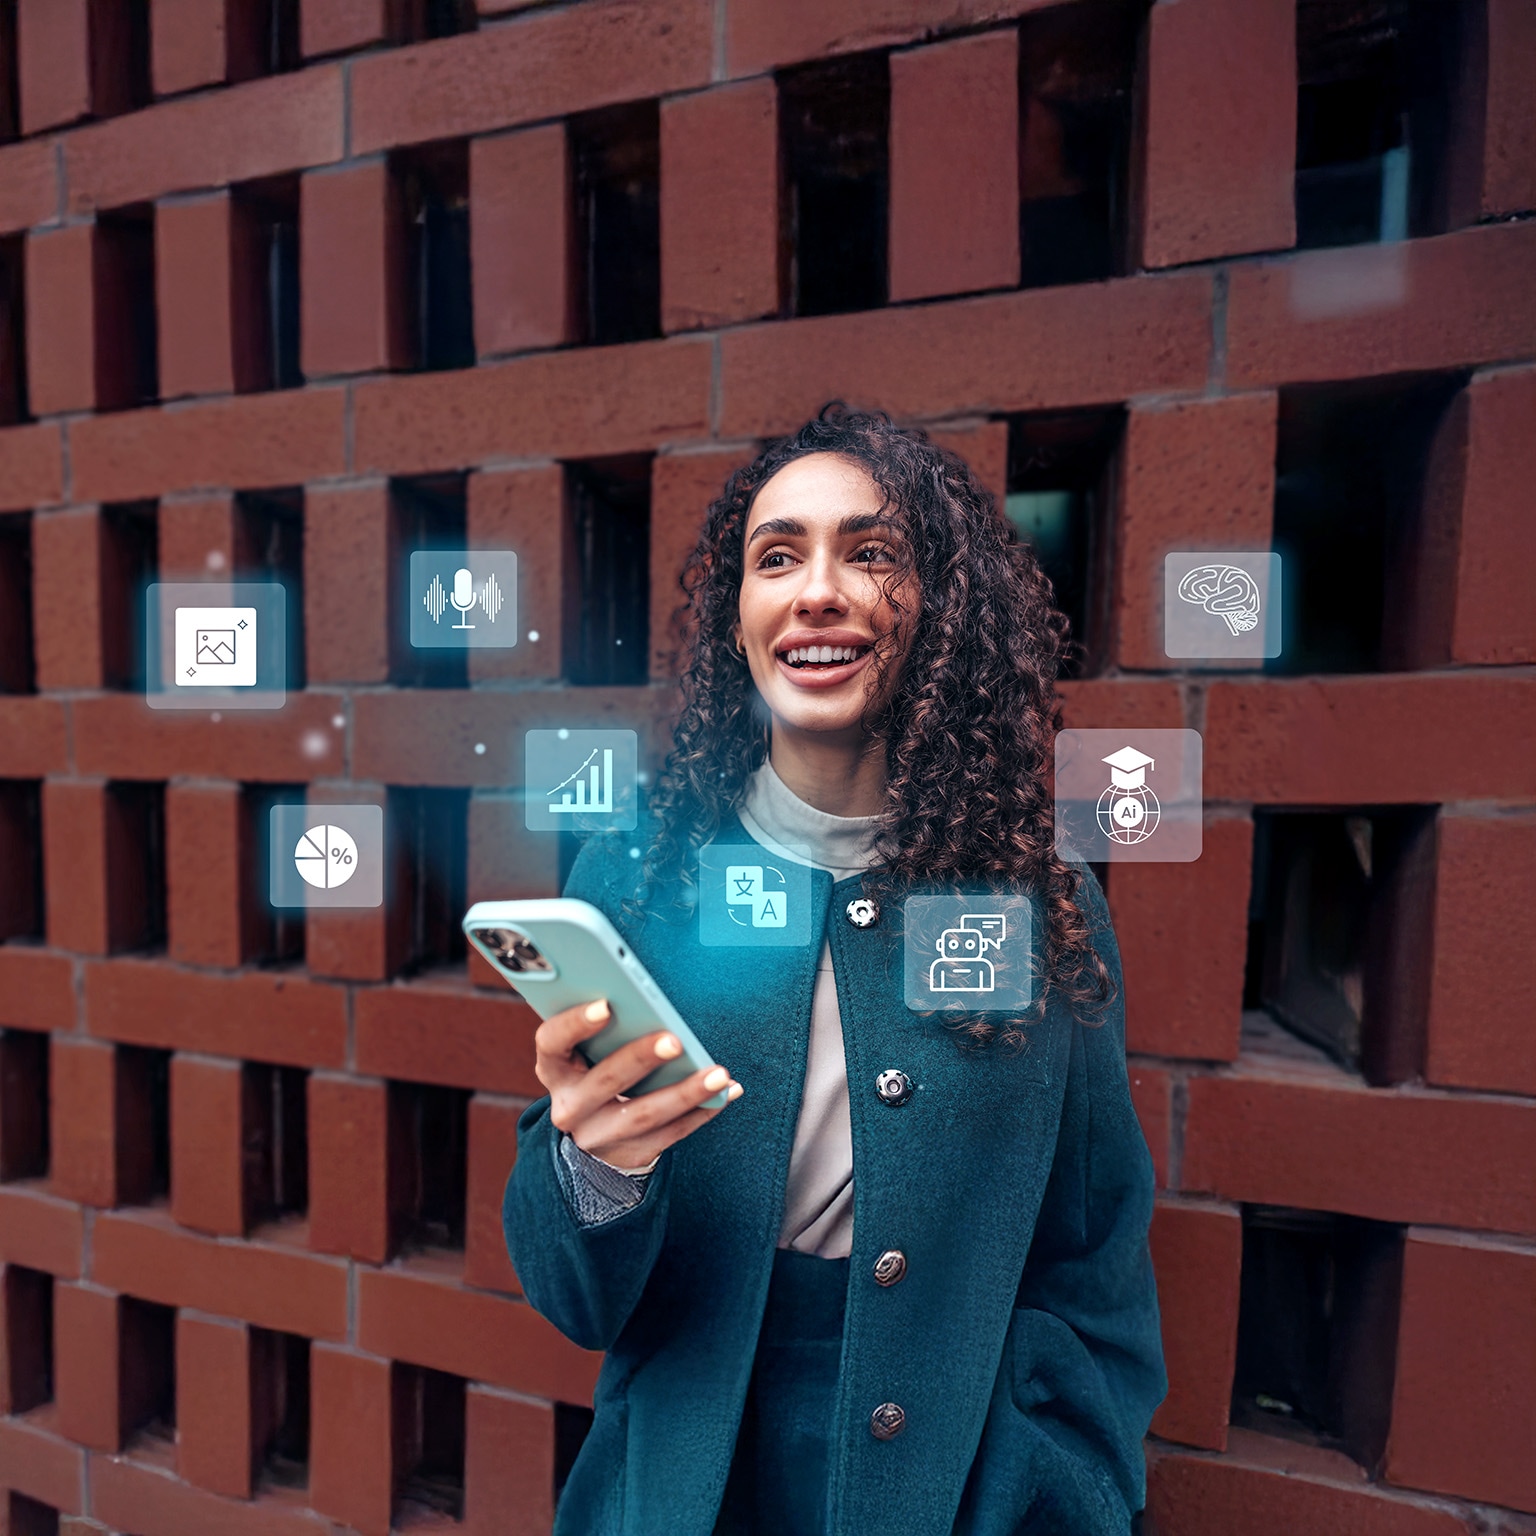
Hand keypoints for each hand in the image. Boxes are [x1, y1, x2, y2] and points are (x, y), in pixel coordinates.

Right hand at [534, 998, 741, 1169]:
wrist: (597, 1134)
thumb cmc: (599, 1068)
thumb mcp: (587, 1051)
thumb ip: (605, 1028)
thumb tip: (647, 1001)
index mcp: (554, 1068)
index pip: (552, 1043)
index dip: (574, 1024)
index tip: (606, 1005)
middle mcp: (569, 1107)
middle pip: (605, 1081)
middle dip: (642, 1058)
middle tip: (675, 1040)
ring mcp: (598, 1135)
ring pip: (645, 1114)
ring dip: (686, 1092)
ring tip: (719, 1074)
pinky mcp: (631, 1153)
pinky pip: (672, 1133)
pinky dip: (702, 1111)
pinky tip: (727, 1092)